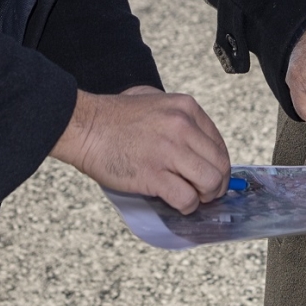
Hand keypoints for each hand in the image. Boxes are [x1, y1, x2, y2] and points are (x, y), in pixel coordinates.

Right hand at [49, 87, 230, 214]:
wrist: (85, 127)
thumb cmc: (114, 116)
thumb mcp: (154, 100)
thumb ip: (178, 116)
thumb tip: (197, 143)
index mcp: (186, 108)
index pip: (219, 143)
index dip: (219, 165)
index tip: (213, 175)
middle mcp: (182, 127)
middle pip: (219, 164)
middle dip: (218, 184)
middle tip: (207, 192)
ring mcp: (169, 150)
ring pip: (210, 182)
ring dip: (205, 196)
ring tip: (194, 197)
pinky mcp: (154, 174)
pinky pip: (187, 198)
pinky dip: (187, 206)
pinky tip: (178, 203)